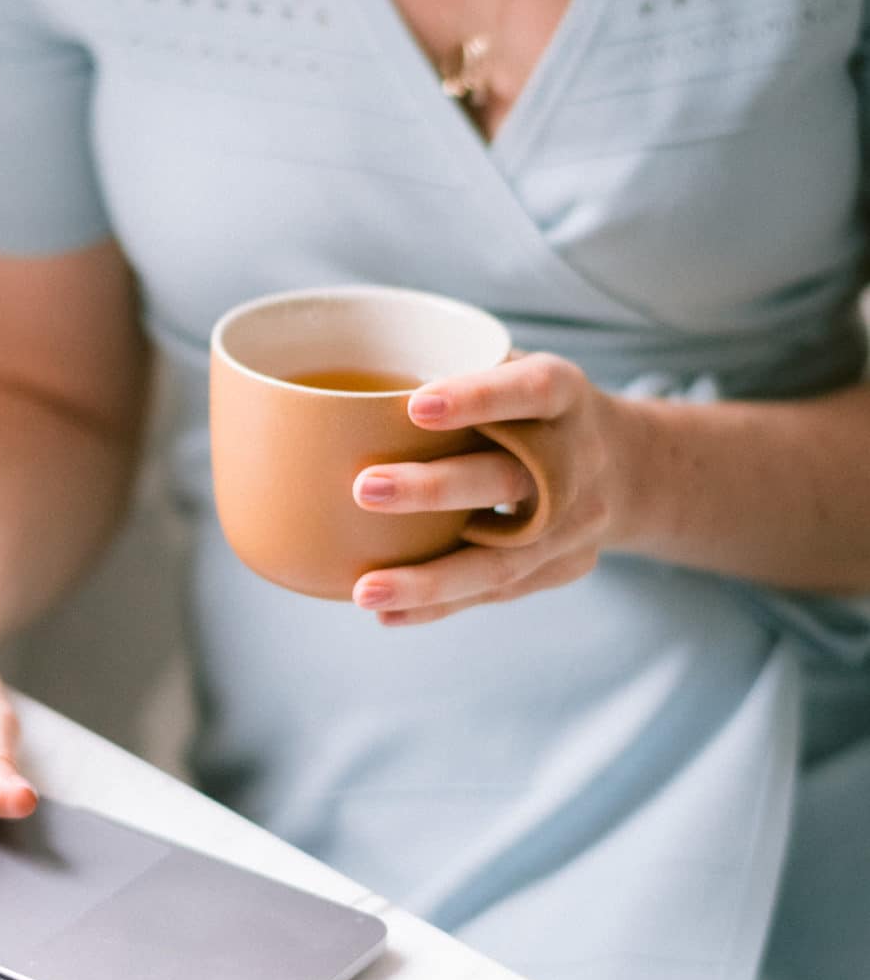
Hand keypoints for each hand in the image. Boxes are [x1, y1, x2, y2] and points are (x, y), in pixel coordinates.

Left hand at [349, 352, 630, 625]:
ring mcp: (575, 524)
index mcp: (566, 396)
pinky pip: (495, 592)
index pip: (530, 390)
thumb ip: (460, 367)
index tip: (416, 405)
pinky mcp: (563, 568)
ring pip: (502, 559)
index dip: (479, 397)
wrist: (630, 468)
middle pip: (508, 479)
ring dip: (429, 579)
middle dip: (435, 490)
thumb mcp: (519, 368)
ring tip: (365, 589)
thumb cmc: (538, 409)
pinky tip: (386, 612)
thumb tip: (348, 385)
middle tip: (365, 489)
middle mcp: (579, 460)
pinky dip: (438, 606)